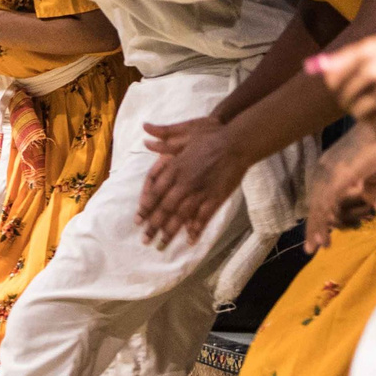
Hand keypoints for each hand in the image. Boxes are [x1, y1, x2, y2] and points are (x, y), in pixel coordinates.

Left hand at [137, 115, 246, 247]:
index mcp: (174, 168)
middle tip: (145, 240)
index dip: (145, 208)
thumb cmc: (212, 135)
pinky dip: (196, 229)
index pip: (154, 192)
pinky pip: (203, 217)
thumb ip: (164, 136)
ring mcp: (200, 191)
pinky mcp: (215, 197)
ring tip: (161, 245)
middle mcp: (184, 182)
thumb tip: (145, 130)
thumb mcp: (186, 130)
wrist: (237, 142)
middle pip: (165, 208)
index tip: (138, 220)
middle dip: (154, 226)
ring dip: (170, 232)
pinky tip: (190, 240)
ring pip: (181, 216)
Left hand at [304, 122, 375, 252]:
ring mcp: (328, 173)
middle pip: (314, 202)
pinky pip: (325, 206)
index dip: (318, 213)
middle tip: (313, 246)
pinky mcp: (336, 178)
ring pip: (317, 207)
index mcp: (328, 165)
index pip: (318, 194)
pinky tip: (323, 238)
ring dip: (316, 229)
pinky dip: (322, 224)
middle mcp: (323, 169)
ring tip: (318, 247)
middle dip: (314, 225)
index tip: (319, 230)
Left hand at [308, 22, 375, 141]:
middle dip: (353, 105)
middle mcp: (374, 71)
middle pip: (346, 100)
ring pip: (362, 115)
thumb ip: (352, 56)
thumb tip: (314, 65)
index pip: (333, 78)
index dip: (337, 88)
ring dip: (368, 117)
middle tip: (365, 105)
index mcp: (367, 50)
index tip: (345, 90)